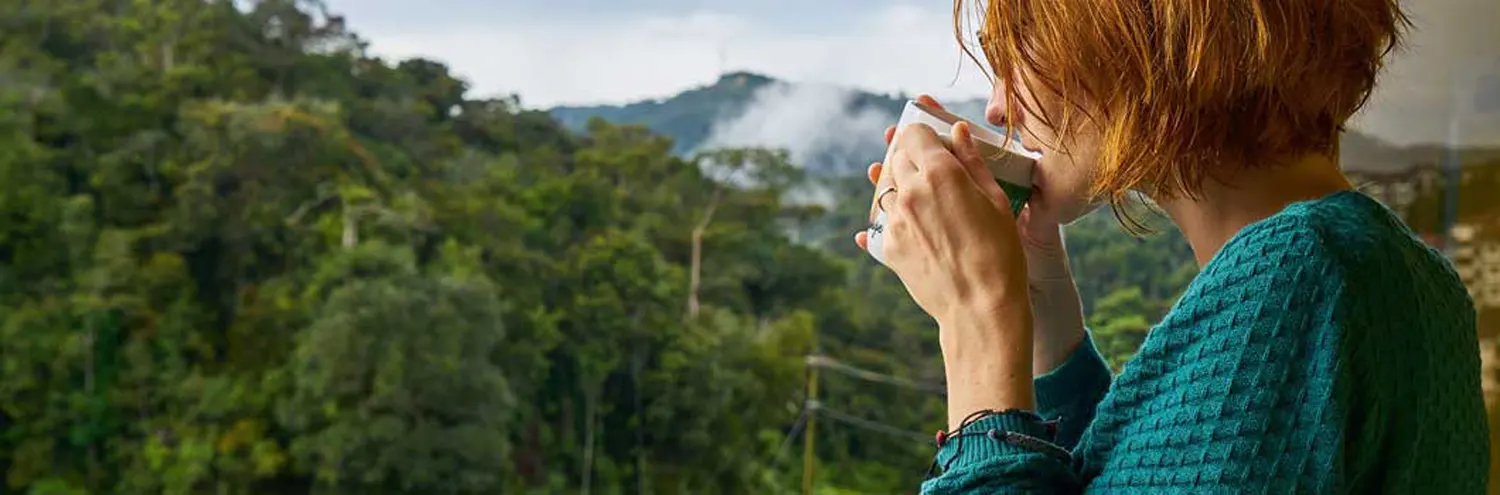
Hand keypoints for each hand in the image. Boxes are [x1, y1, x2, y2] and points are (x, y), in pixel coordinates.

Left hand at [856, 95, 1082, 376]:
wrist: (980, 309)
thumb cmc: (1000, 253)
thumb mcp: (996, 201)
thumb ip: (972, 161)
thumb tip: (957, 131)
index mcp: (939, 172)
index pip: (914, 133)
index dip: (924, 135)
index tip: (934, 143)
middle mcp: (909, 191)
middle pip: (897, 157)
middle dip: (912, 159)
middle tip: (932, 171)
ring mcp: (893, 220)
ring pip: (886, 188)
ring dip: (900, 187)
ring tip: (925, 200)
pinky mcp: (886, 247)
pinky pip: (882, 221)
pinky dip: (895, 218)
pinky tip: (915, 226)